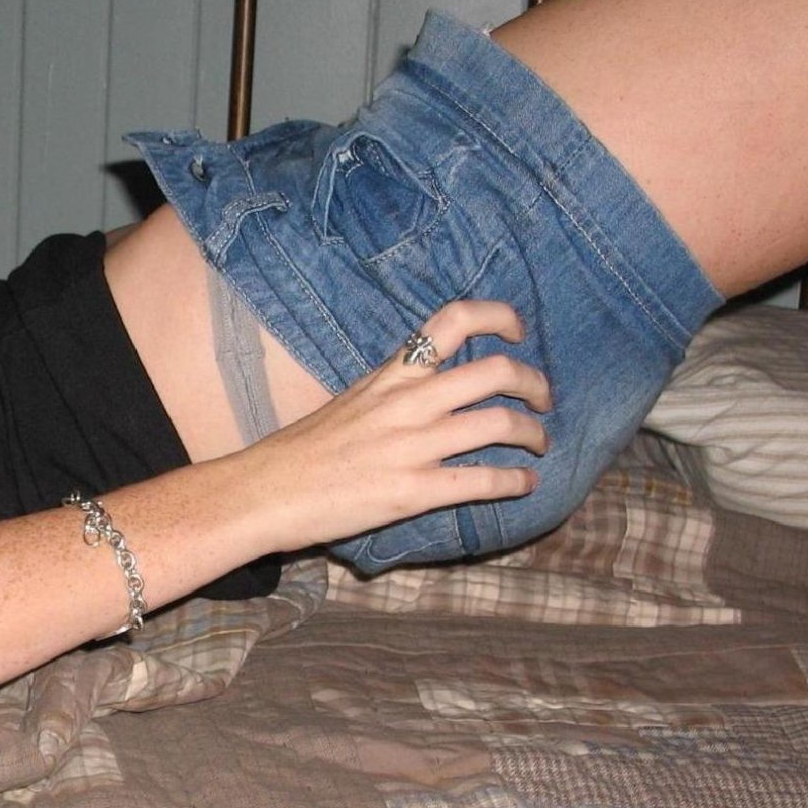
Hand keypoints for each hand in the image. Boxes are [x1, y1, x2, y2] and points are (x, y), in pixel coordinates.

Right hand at [234, 300, 550, 549]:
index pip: (453, 321)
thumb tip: (431, 388)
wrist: (265, 491)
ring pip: (500, 423)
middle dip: (534, 383)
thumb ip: (395, 390)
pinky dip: (516, 481)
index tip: (516, 331)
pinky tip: (526, 484)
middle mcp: (408, 402)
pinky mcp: (413, 491)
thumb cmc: (304, 449)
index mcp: (391, 374)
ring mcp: (413, 446)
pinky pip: (483, 481)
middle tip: (542, 399)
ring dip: (533, 433)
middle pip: (495, 371)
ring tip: (539, 443)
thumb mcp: (352, 400)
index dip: (498, 317)